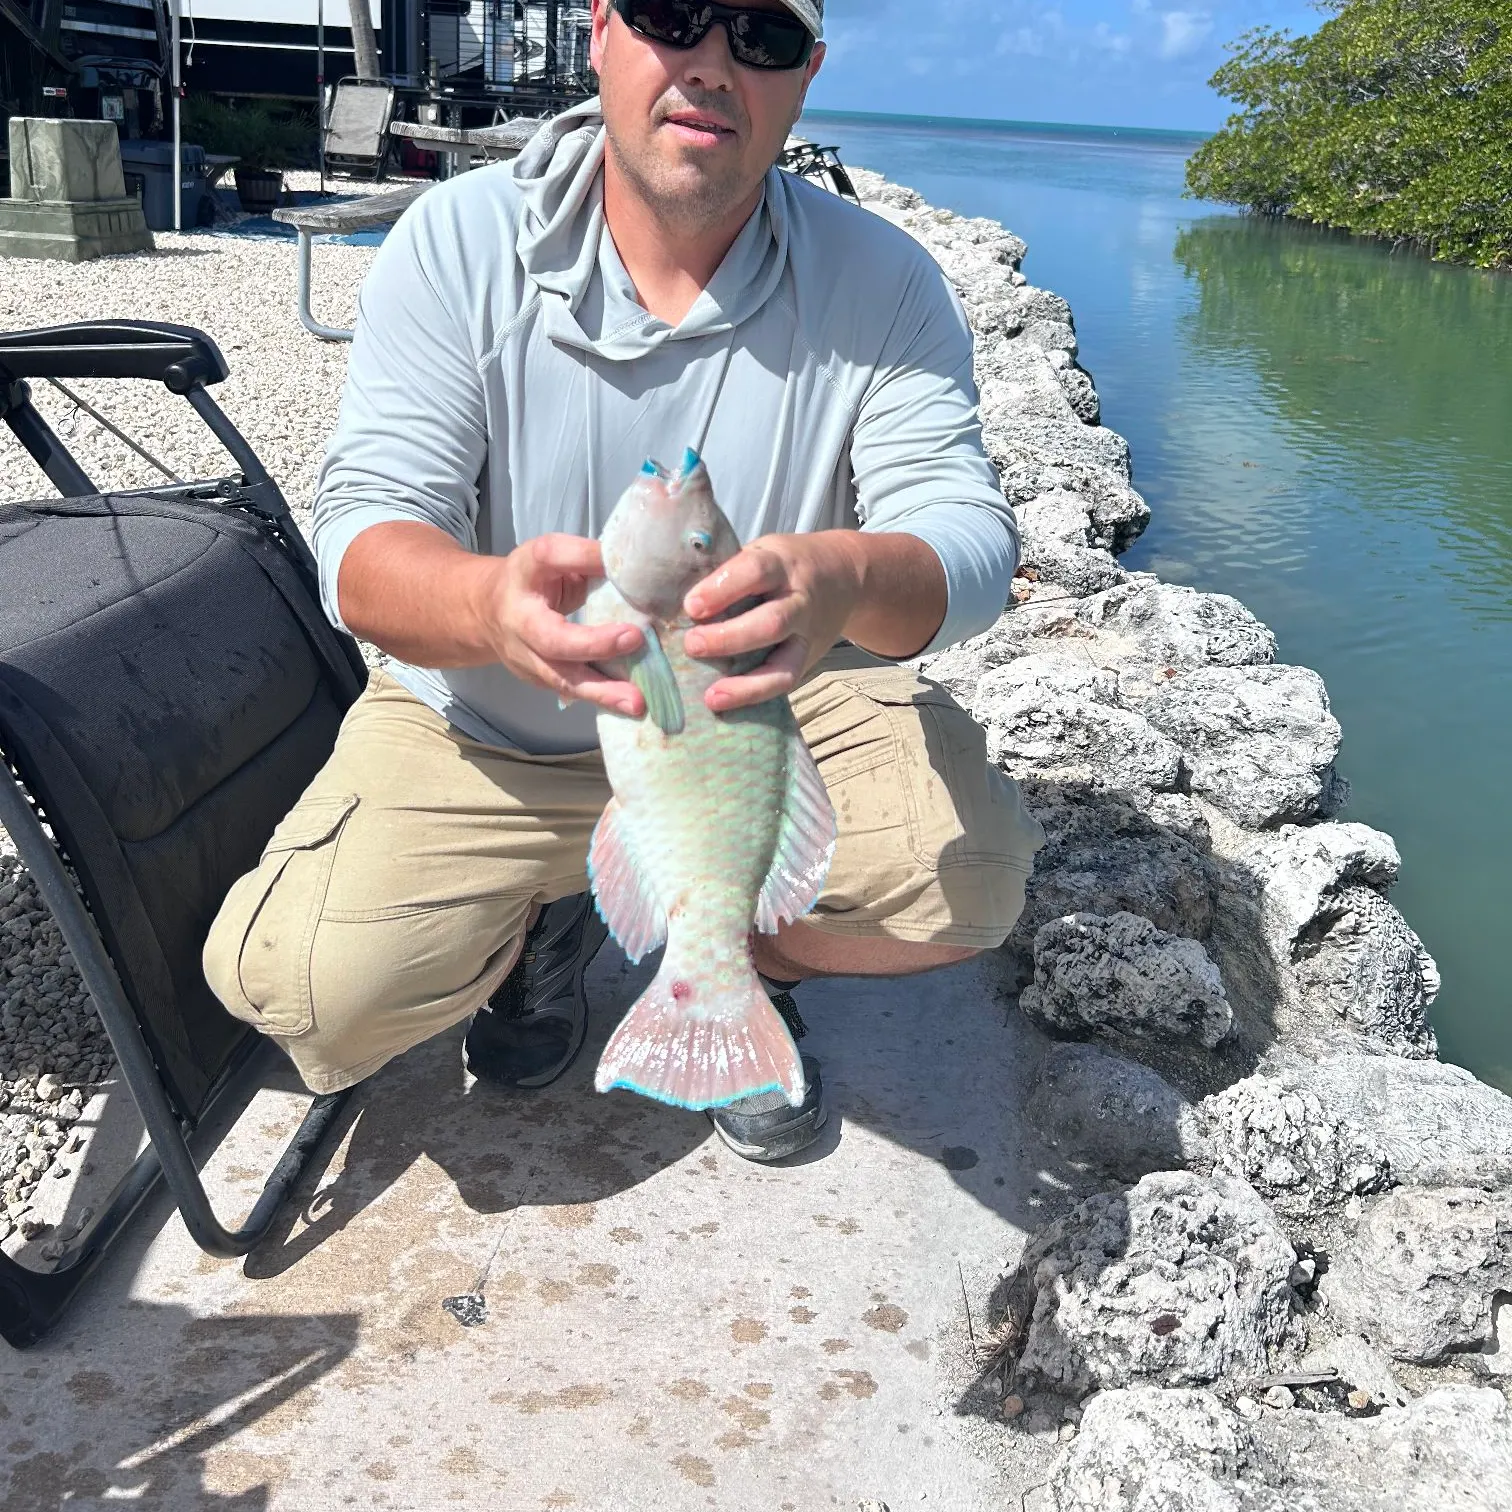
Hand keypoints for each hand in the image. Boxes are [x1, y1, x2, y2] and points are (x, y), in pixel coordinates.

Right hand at [483, 534, 644, 715]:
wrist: (486, 611)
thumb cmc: (534, 580)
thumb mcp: (554, 558)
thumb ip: (586, 559)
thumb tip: (634, 566)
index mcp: (524, 572)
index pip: (550, 556)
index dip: (581, 557)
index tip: (616, 563)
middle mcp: (519, 617)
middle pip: (552, 638)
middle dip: (594, 643)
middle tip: (634, 639)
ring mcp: (523, 655)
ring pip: (561, 677)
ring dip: (601, 691)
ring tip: (635, 703)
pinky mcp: (535, 678)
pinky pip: (570, 689)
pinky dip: (600, 698)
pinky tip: (628, 704)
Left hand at [682, 533, 865, 712]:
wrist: (845, 576)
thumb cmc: (784, 566)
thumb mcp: (761, 552)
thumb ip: (728, 571)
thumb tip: (669, 593)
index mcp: (782, 564)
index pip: (754, 571)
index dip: (722, 589)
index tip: (691, 606)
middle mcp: (799, 600)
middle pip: (771, 623)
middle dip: (729, 638)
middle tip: (692, 646)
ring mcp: (807, 634)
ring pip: (785, 664)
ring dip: (747, 684)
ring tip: (712, 696)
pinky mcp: (809, 660)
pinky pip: (786, 682)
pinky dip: (756, 695)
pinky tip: (727, 703)